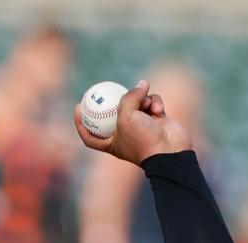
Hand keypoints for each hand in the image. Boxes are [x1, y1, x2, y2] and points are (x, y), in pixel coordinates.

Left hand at [74, 80, 193, 164]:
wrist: (171, 151)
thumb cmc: (143, 139)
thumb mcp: (126, 117)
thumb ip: (128, 98)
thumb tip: (141, 85)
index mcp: (111, 143)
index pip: (90, 136)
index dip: (80, 123)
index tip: (77, 107)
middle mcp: (125, 136)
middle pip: (114, 114)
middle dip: (114, 101)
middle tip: (108, 88)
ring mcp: (142, 127)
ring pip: (136, 104)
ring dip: (141, 99)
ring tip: (146, 102)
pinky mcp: (157, 120)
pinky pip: (152, 103)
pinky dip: (155, 103)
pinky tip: (158, 109)